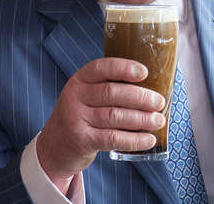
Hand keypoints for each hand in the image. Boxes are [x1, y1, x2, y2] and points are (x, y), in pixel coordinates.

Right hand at [35, 57, 165, 192]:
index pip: (101, 68)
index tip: (144, 72)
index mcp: (79, 81)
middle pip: (111, 92)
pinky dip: (133, 140)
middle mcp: (75, 97)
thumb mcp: (85, 97)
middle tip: (159, 102)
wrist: (55, 146)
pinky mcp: (82, 140)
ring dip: (141, 118)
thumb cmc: (80, 117)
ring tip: (158, 120)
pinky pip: (112, 138)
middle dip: (140, 97)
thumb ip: (108, 89)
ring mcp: (76, 119)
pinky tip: (148, 140)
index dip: (123, 68)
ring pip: (114, 115)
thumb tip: (149, 88)